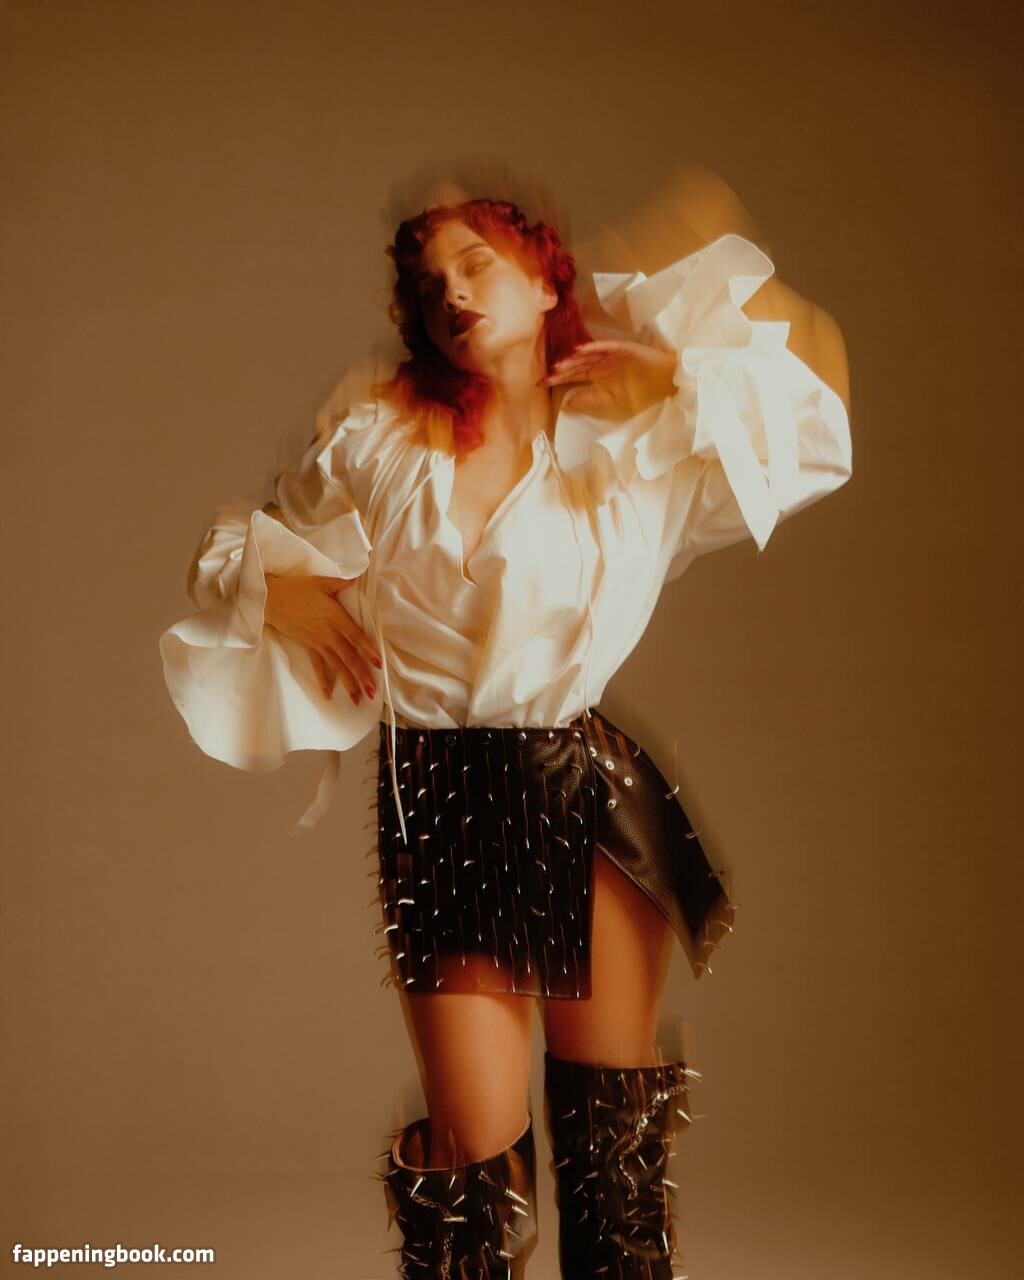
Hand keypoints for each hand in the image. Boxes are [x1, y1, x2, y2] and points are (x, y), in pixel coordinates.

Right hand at [263, 571, 380, 705]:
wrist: (271, 599)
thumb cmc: (297, 588)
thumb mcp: (322, 582)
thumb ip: (342, 583)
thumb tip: (358, 577)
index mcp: (336, 617)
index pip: (356, 636)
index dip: (368, 650)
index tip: (378, 664)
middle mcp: (329, 633)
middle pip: (349, 657)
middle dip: (362, 675)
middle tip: (372, 692)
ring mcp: (318, 642)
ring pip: (336, 666)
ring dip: (348, 683)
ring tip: (358, 699)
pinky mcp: (307, 647)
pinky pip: (317, 667)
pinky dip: (323, 681)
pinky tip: (329, 695)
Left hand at [539, 340, 678, 416]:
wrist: (666, 382)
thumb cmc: (642, 393)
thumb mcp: (612, 401)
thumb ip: (589, 400)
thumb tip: (566, 404)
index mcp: (599, 376)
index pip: (573, 377)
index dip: (557, 379)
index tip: (540, 384)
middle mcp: (602, 364)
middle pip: (576, 365)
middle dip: (560, 371)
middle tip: (544, 376)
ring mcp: (612, 355)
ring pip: (587, 356)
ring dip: (573, 359)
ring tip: (558, 365)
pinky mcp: (623, 349)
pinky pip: (605, 347)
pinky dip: (592, 347)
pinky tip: (579, 349)